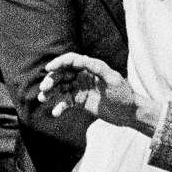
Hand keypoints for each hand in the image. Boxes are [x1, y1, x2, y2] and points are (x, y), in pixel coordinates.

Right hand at [38, 53, 156, 134]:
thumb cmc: (124, 94)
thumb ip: (98, 68)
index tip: (50, 69)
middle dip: (51, 80)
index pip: (71, 61)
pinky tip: (55, 113)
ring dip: (50, 92)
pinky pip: (66, 103)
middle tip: (43, 89)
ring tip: (42, 98)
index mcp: (90, 67)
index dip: (59, 63)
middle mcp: (83, 76)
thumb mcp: (113, 79)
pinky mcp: (80, 101)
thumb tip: (83, 59)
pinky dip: (60, 107)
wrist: (129, 113)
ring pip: (61, 87)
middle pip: (62, 74)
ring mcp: (80, 88)